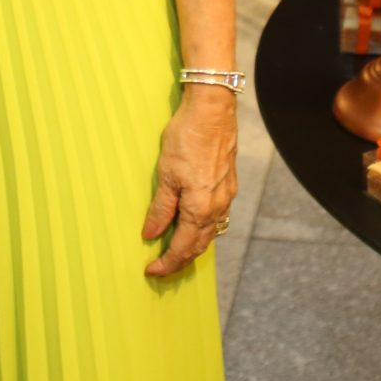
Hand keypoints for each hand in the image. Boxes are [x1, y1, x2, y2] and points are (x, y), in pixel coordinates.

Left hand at [142, 85, 238, 277]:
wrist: (213, 109)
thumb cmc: (187, 137)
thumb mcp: (166, 174)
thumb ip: (161, 208)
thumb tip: (151, 234)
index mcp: (201, 208)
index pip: (183, 247)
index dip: (167, 263)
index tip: (152, 271)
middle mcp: (218, 206)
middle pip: (200, 244)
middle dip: (181, 259)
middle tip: (162, 267)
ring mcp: (226, 195)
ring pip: (211, 231)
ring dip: (194, 245)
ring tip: (176, 250)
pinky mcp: (229, 183)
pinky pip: (218, 216)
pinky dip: (204, 228)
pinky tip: (195, 224)